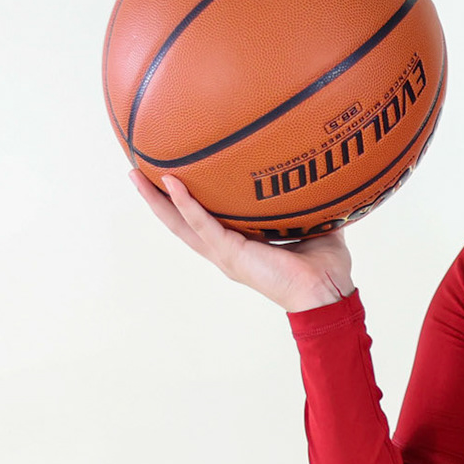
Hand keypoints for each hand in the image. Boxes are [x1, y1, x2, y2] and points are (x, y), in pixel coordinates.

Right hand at [130, 169, 355, 311]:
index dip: (185, 201)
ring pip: (180, 224)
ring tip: (137, 174)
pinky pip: (202, 224)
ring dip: (157, 200)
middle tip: (137, 171)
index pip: (204, 220)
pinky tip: (172, 183)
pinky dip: (186, 204)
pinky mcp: (230, 254)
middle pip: (179, 222)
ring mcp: (224, 254)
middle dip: (156, 198)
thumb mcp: (315, 226)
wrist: (327, 293)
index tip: (170, 176)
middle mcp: (225, 250)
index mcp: (240, 245)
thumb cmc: (324, 268)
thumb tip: (323, 177)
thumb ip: (310, 204)